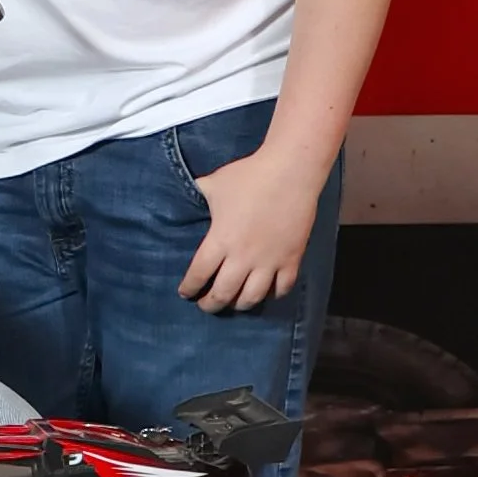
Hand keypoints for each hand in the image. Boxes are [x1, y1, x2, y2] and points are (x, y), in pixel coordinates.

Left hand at [180, 150, 326, 313]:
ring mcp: (269, 261)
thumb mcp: (214, 183)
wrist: (290, 171)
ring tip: (234, 302)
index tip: (185, 293)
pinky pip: (282, 288)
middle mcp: (242, 257)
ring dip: (239, 304)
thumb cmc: (249, 175)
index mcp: (220, 240)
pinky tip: (266, 292)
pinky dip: (273, 294)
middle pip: (222, 294)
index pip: (198, 274)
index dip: (189, 288)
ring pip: (251, 298)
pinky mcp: (291, 259)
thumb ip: (200, 192)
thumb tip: (190, 189)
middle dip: (211, 304)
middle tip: (206, 305)